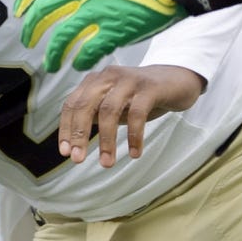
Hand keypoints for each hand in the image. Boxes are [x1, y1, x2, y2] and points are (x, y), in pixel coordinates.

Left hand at [14, 0, 184, 71]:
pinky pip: (90, 51)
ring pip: (62, 37)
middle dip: (32, 28)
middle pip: (43, 12)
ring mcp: (96, 11)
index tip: (21, 8)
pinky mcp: (115, 30)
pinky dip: (82, 60)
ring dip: (54, 53)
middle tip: (28, 39)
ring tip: (52, 63)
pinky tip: (80, 64)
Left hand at [59, 64, 204, 167]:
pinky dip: (134, 136)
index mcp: (95, 81)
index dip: (66, 128)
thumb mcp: (114, 106)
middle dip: (79, 134)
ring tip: (107, 163)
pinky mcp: (149, 87)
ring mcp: (128, 80)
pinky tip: (135, 154)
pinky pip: (137, 114)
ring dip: (106, 140)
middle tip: (78, 160)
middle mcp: (108, 77)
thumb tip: (73, 140)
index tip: (65, 152)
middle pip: (85, 105)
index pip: (72, 104)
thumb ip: (95, 116)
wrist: (177, 80)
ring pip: (109, 110)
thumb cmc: (140, 98)